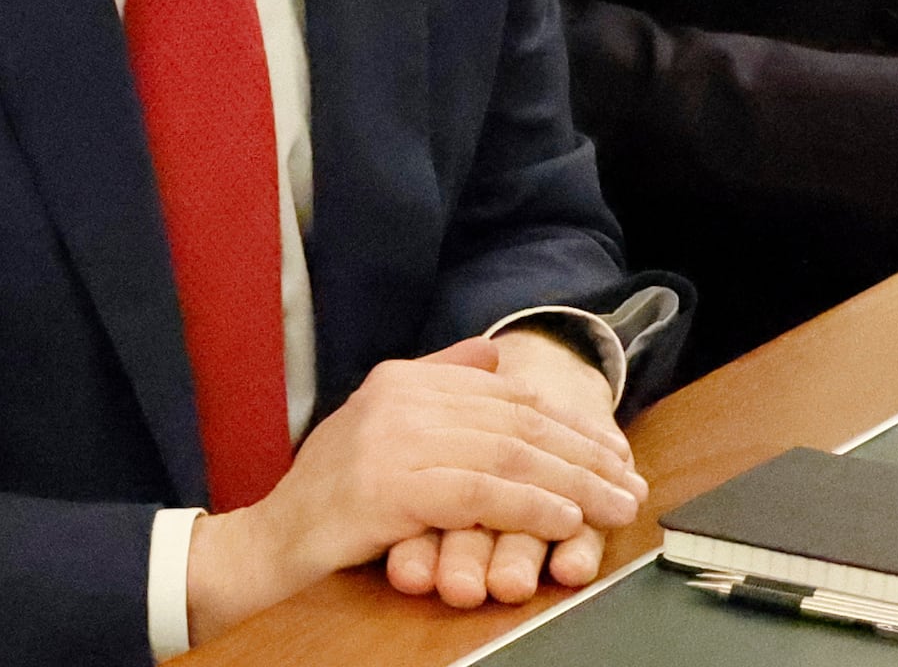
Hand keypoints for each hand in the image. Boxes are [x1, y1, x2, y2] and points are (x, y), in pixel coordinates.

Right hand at [184, 336, 643, 641]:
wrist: (268, 544)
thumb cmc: (331, 497)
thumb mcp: (380, 426)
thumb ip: (437, 385)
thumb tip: (495, 352)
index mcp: (401, 380)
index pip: (507, 394)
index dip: (568, 423)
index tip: (614, 452)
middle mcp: (398, 398)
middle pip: (516, 423)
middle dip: (583, 455)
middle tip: (629, 483)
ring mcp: (390, 440)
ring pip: (506, 456)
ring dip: (572, 485)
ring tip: (613, 506)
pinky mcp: (388, 486)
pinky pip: (477, 493)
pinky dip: (528, 506)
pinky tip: (563, 521)